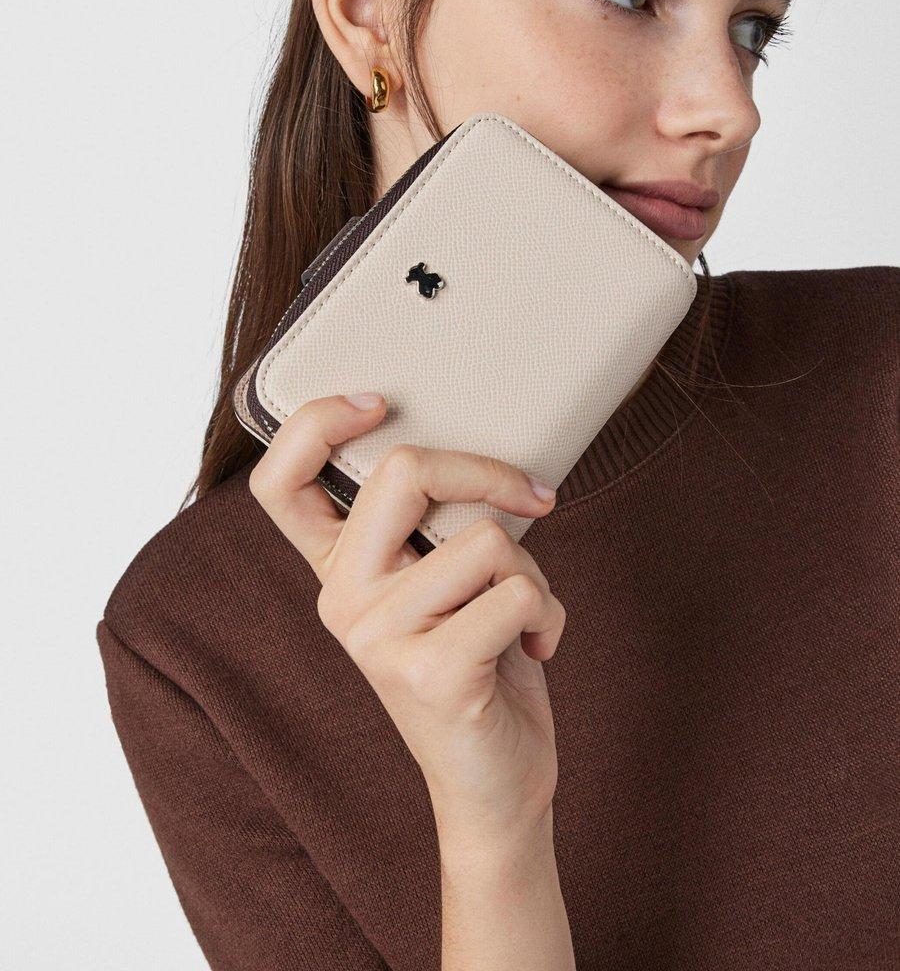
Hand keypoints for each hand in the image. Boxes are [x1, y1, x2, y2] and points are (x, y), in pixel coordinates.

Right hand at [247, 392, 566, 840]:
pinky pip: (517, 594)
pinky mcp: (429, 673)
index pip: (280, 481)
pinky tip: (536, 648)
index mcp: (337, 571)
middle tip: (531, 497)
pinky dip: (550, 614)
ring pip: (485, 539)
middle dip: (486, 472)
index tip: (379, 404)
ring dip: (532, 573)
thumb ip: (433, 527)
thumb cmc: (480, 664)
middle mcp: (341, 600)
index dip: (318, 422)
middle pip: (403, 473)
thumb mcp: (440, 586)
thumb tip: (482, 458)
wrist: (495, 785)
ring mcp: (378, 638)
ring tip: (523, 616)